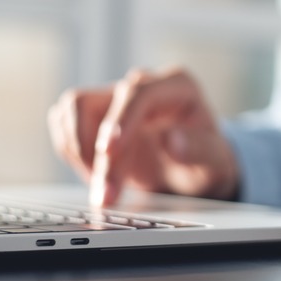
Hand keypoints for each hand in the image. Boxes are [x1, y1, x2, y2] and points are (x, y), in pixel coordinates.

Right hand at [47, 67, 238, 206]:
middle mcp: (143, 86)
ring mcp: (117, 98)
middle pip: (102, 104)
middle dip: (98, 154)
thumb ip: (199, 150)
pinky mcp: (97, 114)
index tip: (110, 152)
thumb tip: (172, 140)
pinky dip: (70, 151)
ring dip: (77, 149)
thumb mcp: (215, 162)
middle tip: (107, 194)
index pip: (139, 92)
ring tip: (101, 185)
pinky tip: (95, 175)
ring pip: (74, 107)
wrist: (195, 168)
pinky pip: (65, 122)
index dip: (120, 121)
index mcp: (177, 86)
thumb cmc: (208, 160)